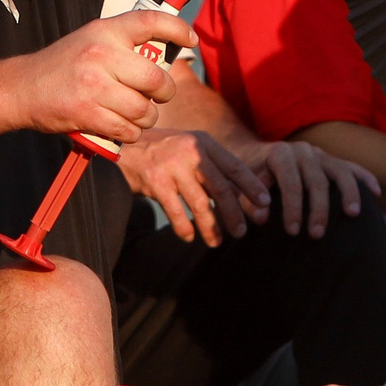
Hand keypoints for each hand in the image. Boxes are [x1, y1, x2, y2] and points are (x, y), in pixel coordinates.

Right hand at [17, 11, 193, 142]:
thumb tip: (164, 55)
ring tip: (132, 114)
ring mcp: (94, 86)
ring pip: (144, 110)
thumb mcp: (89, 41)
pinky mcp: (87, 114)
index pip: (151, 22)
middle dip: (163, 93)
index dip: (177, 28)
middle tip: (155, 96)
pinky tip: (118, 127)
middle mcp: (100, 55)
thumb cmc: (60, 66)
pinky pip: (127, 130)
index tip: (189, 40)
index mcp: (104, 32)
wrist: (20, 89)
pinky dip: (129, 133)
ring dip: (145, 118)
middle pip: (156, 79)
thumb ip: (122, 44)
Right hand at [120, 129, 270, 243]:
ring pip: (200, 204)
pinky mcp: (155, 181)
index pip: (235, 167)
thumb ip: (210, 165)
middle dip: (234, 213)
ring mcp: (172, 166)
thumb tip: (238, 195)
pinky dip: (185, 228)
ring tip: (217, 242)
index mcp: (204, 142)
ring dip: (211, 226)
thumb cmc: (160, 151)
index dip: (252, 187)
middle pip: (221, 188)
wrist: (120, 145)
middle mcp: (191, 151)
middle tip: (242, 233)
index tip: (265, 204)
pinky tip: (189, 237)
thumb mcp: (188, 148)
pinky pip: (176, 212)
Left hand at [238, 138, 376, 237]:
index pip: (290, 181)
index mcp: (280, 154)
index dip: (292, 207)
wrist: (254, 154)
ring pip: (339, 171)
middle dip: (318, 209)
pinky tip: (375, 192)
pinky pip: (352, 167)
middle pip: (316, 180)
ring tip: (353, 215)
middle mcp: (302, 151)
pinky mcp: (331, 160)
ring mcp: (319, 154)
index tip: (292, 231)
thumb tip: (260, 218)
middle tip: (316, 235)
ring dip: (348, 193)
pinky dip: (364, 177)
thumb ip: (248, 200)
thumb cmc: (247, 176)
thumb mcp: (241, 186)